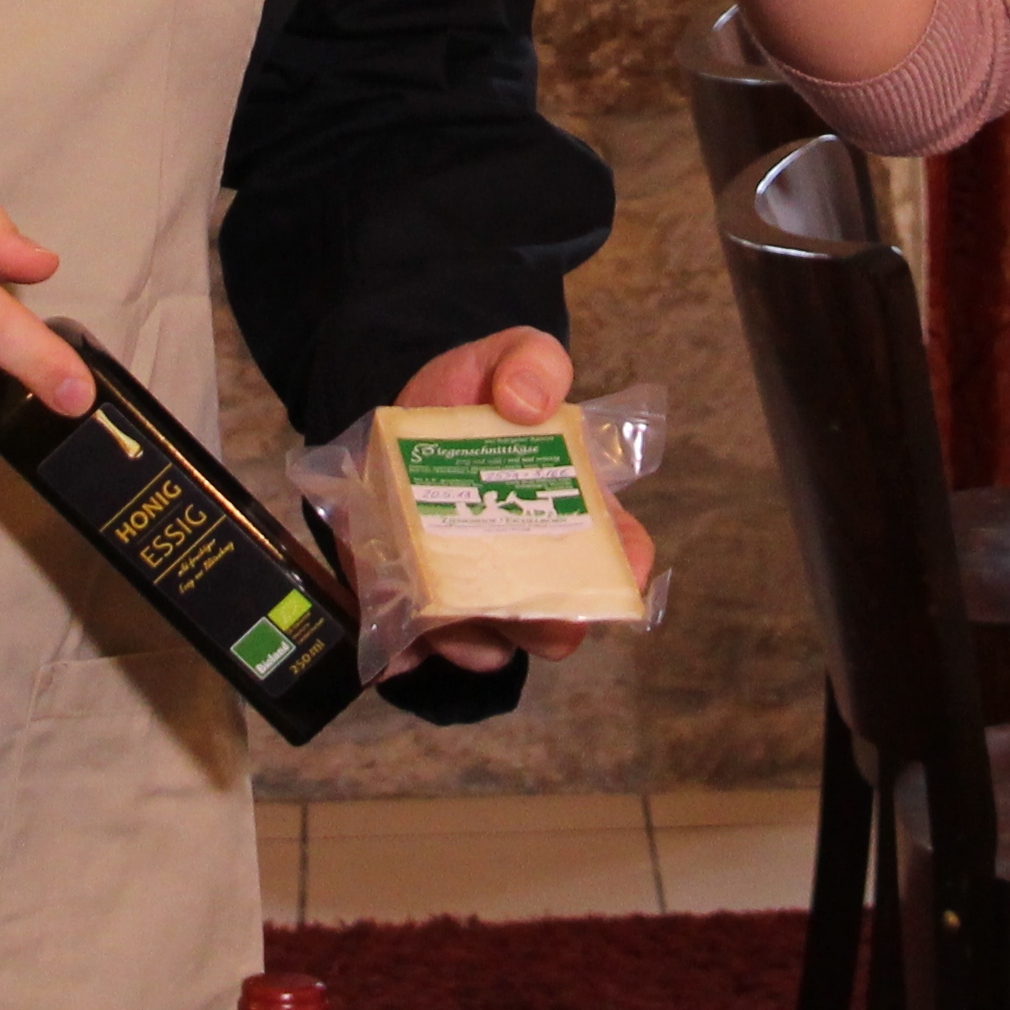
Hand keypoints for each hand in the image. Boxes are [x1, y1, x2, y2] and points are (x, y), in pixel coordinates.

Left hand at [386, 327, 654, 672]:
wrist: (381, 430)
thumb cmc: (462, 401)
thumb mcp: (499, 359)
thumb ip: (531, 360)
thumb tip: (530, 403)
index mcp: (569, 511)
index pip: (620, 553)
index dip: (627, 567)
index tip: (623, 571)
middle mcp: (531, 569)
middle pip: (561, 622)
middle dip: (552, 623)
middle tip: (535, 606)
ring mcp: (476, 600)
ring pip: (496, 644)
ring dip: (481, 632)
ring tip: (452, 602)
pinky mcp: (417, 619)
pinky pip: (425, 650)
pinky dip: (422, 635)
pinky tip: (413, 608)